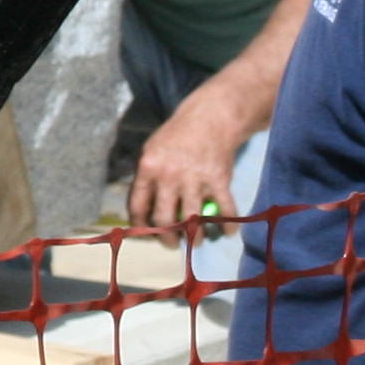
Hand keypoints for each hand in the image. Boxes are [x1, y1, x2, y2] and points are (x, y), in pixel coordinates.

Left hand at [126, 86, 253, 238]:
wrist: (209, 120)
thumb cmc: (176, 137)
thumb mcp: (151, 151)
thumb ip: (146, 178)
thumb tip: (140, 210)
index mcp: (148, 168)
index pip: (137, 206)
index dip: (140, 226)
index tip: (147, 234)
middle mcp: (169, 176)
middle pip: (164, 219)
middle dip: (167, 238)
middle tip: (173, 244)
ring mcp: (195, 179)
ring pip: (192, 220)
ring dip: (195, 237)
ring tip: (196, 241)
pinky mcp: (219, 180)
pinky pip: (224, 210)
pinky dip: (227, 225)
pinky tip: (227, 233)